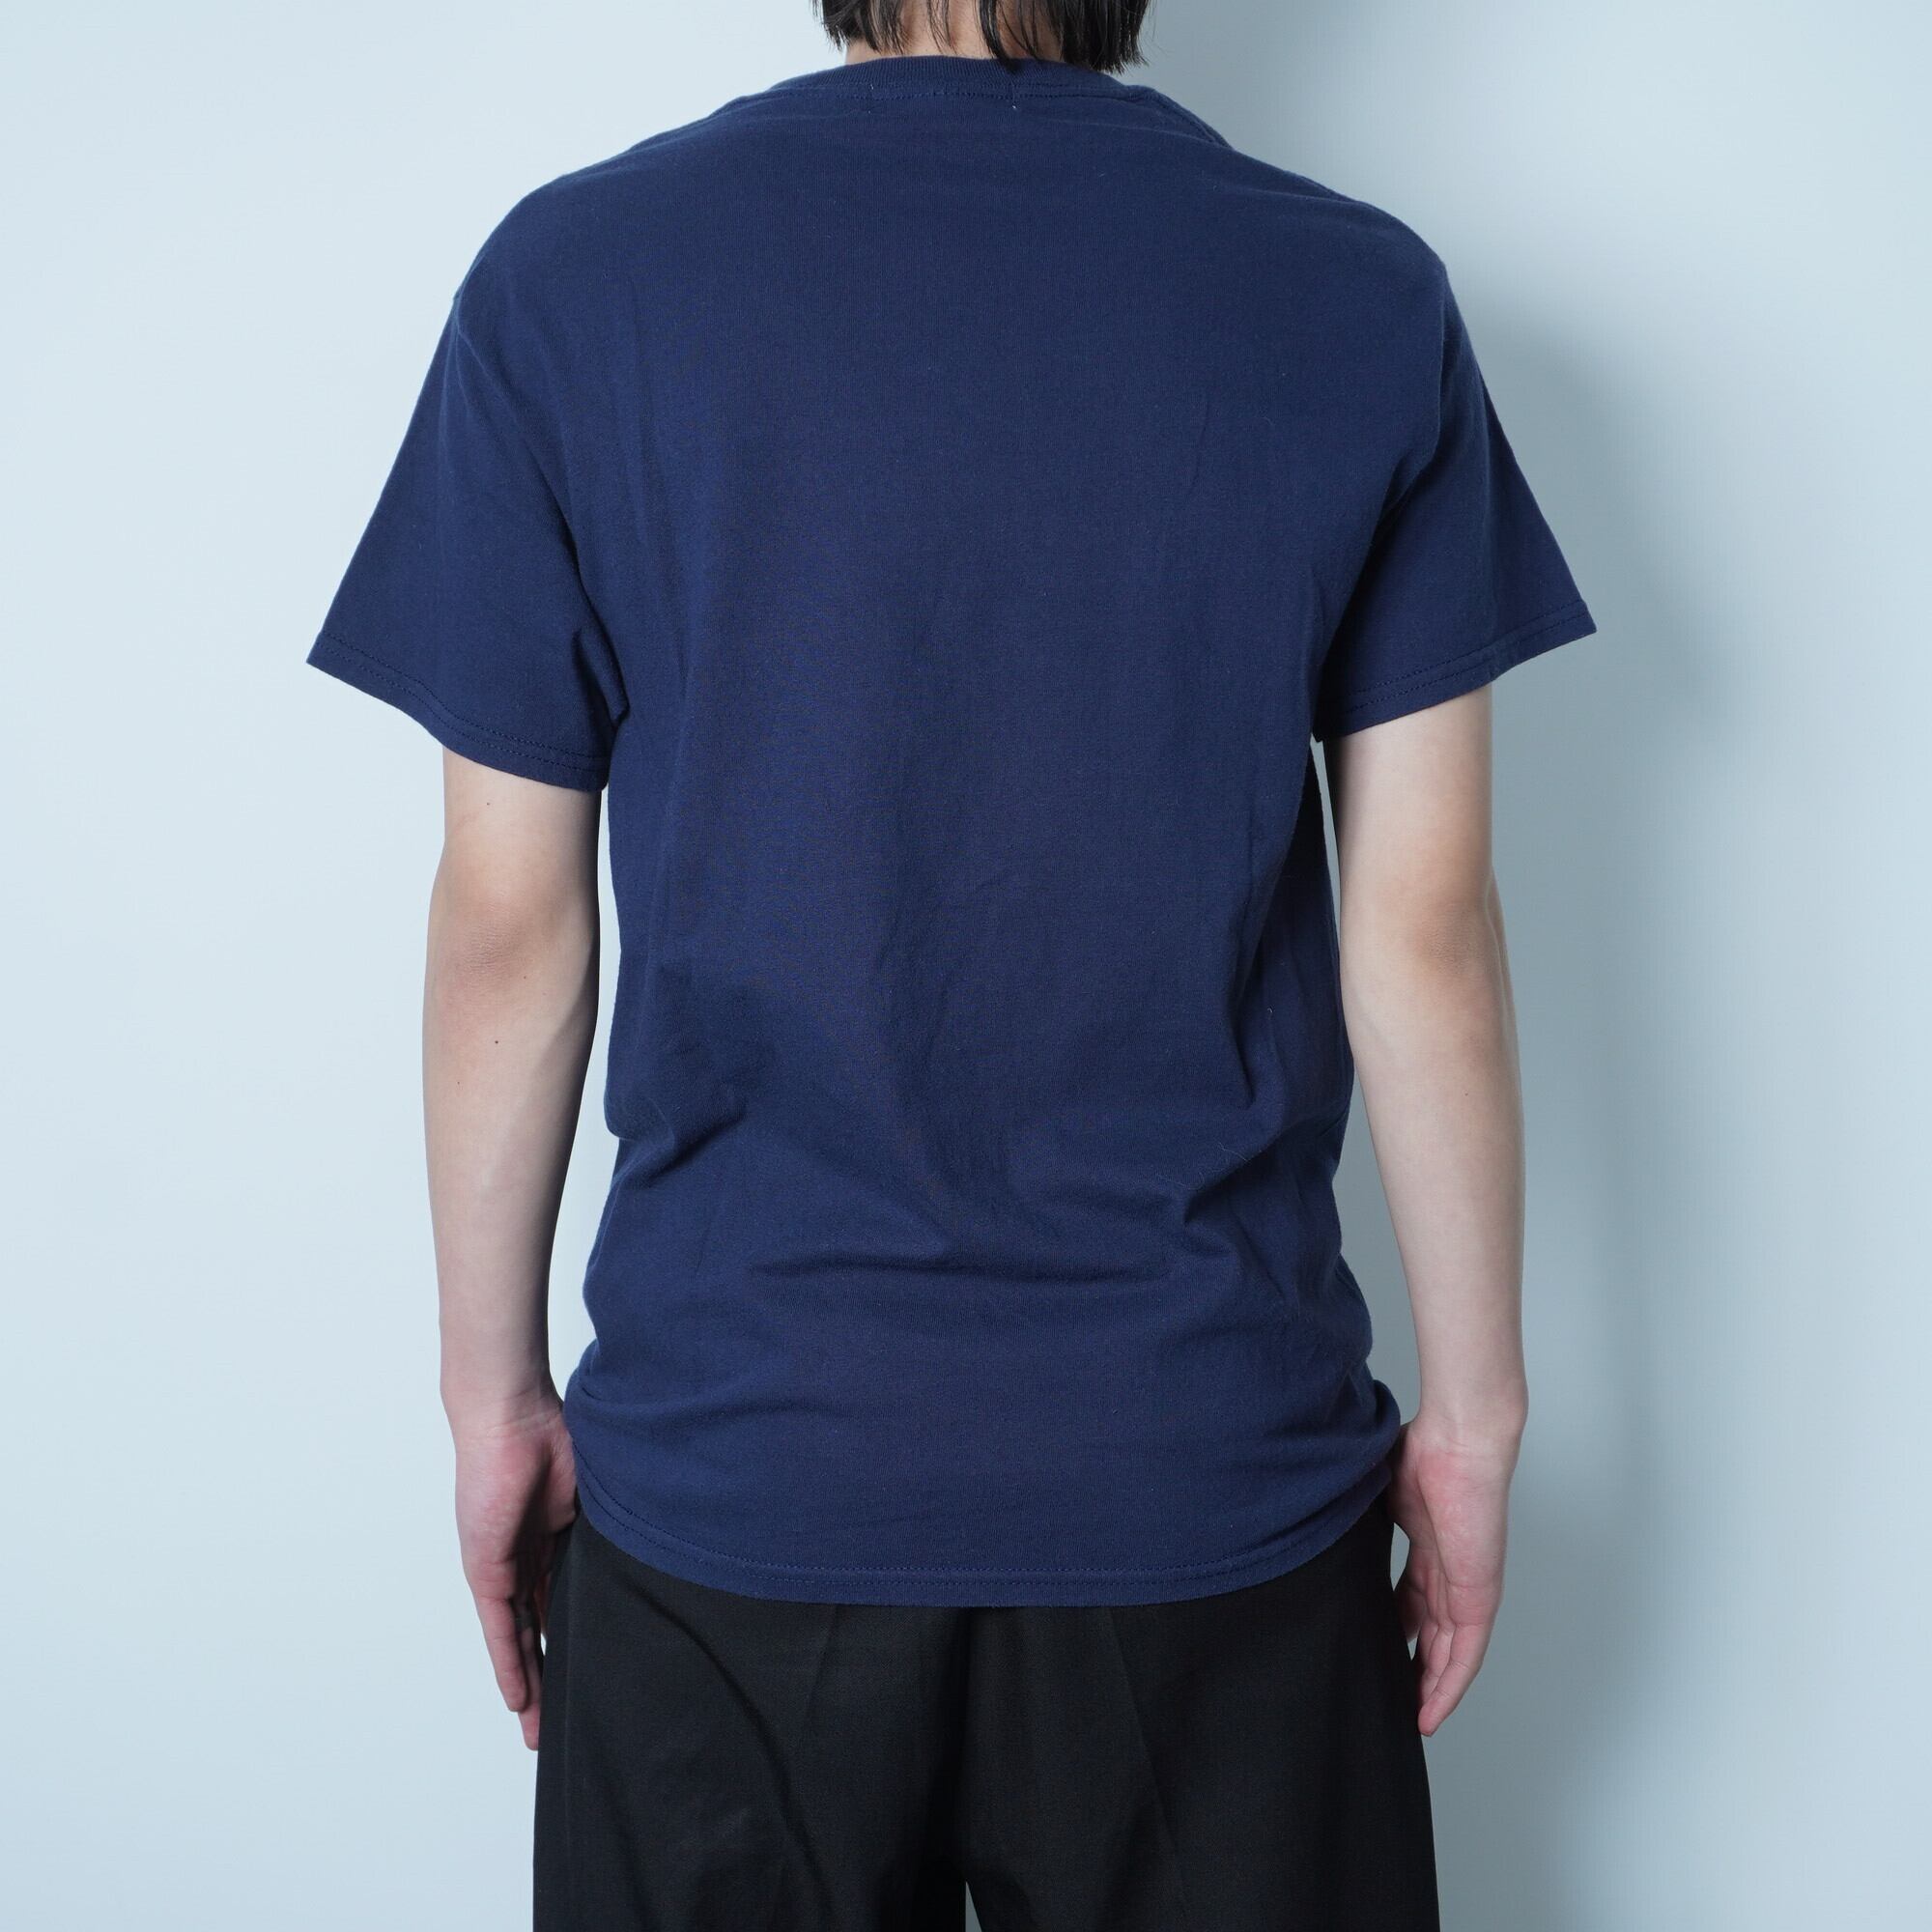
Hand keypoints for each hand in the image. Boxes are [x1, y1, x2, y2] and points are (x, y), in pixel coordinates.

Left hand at [449, 1390, 577, 1750]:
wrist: (512, 1415)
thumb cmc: (555, 1434)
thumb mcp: (592, 1495)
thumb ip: (607, 1530)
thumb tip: (651, 1550)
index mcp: (551, 1539)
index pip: (562, 1602)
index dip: (574, 1639)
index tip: (590, 1672)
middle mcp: (524, 1559)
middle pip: (539, 1630)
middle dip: (550, 1677)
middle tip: (558, 1724)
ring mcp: (503, 1566)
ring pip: (518, 1638)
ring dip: (530, 1684)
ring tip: (540, 1729)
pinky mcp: (487, 1569)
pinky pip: (500, 1627)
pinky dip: (510, 1663)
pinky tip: (519, 1697)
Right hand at [1385, 1414, 1519, 1734]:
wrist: (1460, 1441)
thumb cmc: (1424, 1450)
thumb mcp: (1379, 1494)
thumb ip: (1357, 1517)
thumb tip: (1314, 1522)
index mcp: (1429, 1545)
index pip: (1412, 1600)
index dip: (1395, 1628)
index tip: (1374, 1648)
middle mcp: (1451, 1571)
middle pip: (1431, 1633)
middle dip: (1412, 1667)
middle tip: (1390, 1697)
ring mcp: (1467, 1586)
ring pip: (1449, 1652)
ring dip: (1430, 1687)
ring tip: (1408, 1718)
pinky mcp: (1478, 1595)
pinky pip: (1465, 1653)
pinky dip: (1449, 1684)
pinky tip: (1430, 1711)